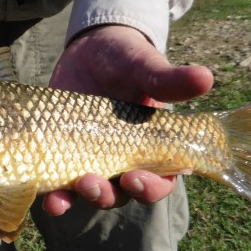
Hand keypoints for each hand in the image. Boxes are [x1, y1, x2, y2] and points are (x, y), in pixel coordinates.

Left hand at [43, 25, 213, 214]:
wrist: (89, 51)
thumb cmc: (128, 59)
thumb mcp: (145, 66)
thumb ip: (168, 79)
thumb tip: (206, 77)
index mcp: (152, 148)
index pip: (160, 180)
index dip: (150, 187)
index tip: (135, 178)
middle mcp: (122, 161)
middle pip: (121, 194)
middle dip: (106, 195)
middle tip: (91, 183)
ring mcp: (90, 160)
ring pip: (88, 193)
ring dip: (76, 199)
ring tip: (61, 199)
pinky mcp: (61, 155)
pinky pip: (58, 183)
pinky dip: (51, 194)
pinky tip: (44, 197)